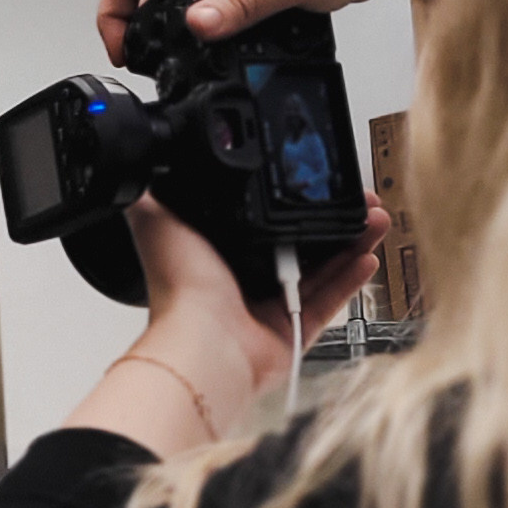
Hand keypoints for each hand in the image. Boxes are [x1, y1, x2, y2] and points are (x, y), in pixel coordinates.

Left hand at [124, 194, 391, 407]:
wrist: (204, 341)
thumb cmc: (180, 288)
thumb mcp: (158, 220)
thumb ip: (151, 192)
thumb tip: (133, 166)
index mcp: (217, 252)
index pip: (262, 217)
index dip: (291, 198)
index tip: (318, 180)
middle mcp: (243, 279)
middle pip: (299, 241)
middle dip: (332, 218)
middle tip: (358, 198)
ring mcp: (269, 306)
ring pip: (321, 268)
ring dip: (350, 241)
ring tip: (374, 218)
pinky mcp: (292, 331)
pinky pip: (328, 302)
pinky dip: (350, 279)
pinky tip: (367, 256)